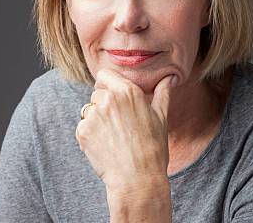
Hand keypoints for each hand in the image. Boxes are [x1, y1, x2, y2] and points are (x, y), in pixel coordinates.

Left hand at [75, 68, 175, 192]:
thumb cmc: (153, 147)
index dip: (108, 85)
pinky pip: (83, 127)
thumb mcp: (161, 117)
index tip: (115, 98)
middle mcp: (109, 99)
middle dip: (104, 104)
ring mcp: (94, 115)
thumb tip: (169, 78)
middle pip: (97, 93)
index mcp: (128, 91)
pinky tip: (106, 146)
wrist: (138, 179)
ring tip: (113, 137)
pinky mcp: (83, 131)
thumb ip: (163, 93)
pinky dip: (90, 135)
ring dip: (97, 119)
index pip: (105, 75)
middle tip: (118, 124)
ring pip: (89, 110)